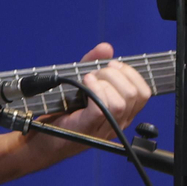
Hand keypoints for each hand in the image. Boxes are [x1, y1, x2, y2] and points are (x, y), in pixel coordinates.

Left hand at [39, 43, 152, 159]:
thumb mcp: (81, 83)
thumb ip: (94, 64)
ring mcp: (104, 126)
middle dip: (116, 75)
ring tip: (88, 79)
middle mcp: (118, 121)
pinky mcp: (88, 126)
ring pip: (121, 102)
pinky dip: (95, 89)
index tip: (113, 65)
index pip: (144, 93)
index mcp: (123, 112)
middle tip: (97, 72)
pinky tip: (85, 82)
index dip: (132, 74)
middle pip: (135, 94)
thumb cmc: (63, 112)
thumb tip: (106, 47)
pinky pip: (103, 107)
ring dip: (105, 82)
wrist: (43, 138)